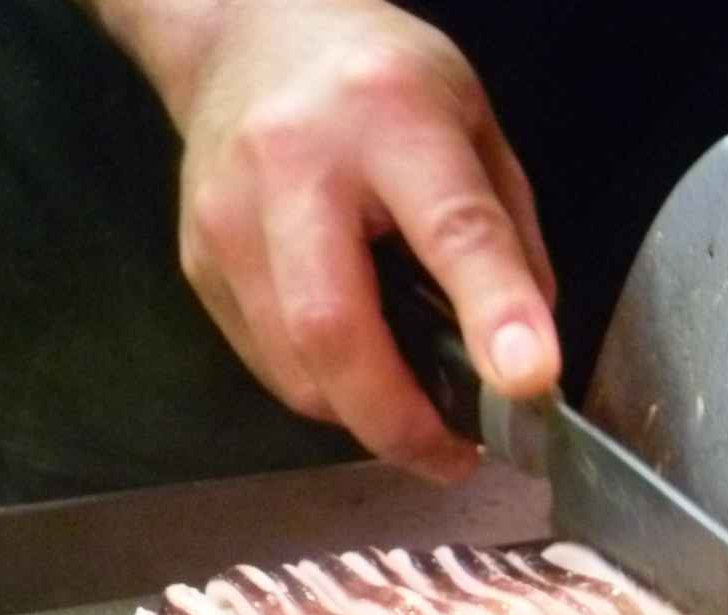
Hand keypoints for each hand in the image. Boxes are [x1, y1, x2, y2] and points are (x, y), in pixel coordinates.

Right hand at [98, 0, 558, 481]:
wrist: (244, 33)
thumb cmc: (380, 79)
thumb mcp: (472, 124)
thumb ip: (505, 234)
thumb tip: (523, 357)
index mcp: (390, 116)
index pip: (450, 225)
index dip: (493, 310)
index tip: (530, 382)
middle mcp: (291, 166)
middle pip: (335, 327)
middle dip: (400, 420)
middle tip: (454, 457)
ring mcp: (228, 220)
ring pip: (294, 367)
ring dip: (363, 417)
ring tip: (416, 416)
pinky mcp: (197, 263)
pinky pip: (268, 362)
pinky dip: (322, 390)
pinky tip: (356, 368)